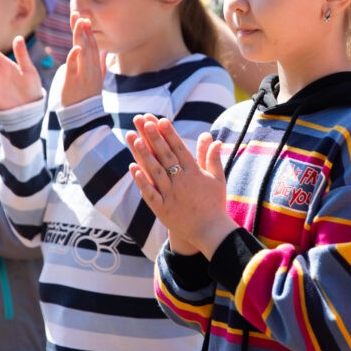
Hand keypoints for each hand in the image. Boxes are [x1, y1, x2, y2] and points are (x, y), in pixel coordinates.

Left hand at [60, 14, 105, 107]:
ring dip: (80, 37)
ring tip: (78, 23)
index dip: (88, 32)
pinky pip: (74, 67)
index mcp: (95, 67)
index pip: (92, 45)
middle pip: (88, 45)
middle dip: (84, 30)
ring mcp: (83, 74)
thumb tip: (105, 53)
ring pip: (82, 52)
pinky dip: (74, 57)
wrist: (84, 115)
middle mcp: (91, 68)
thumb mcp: (97, 79)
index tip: (84, 19)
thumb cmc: (88, 97)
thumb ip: (101, 65)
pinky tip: (75, 47)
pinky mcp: (74, 81)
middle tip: (80, 15)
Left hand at [127, 115, 236, 257]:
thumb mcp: (217, 178)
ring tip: (134, 139)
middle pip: (165, 156)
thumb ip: (212, 157)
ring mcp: (171, 195)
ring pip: (155, 172)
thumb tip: (213, 139)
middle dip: (154, 138)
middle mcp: (182, 181)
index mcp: (194, 172)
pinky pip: (150, 194)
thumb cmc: (214, 203)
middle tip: (144, 121)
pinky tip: (132, 169)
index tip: (160, 120)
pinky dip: (141, 181)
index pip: (179, 149)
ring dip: (144, 155)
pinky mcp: (163, 209)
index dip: (169, 134)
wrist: (211, 231)